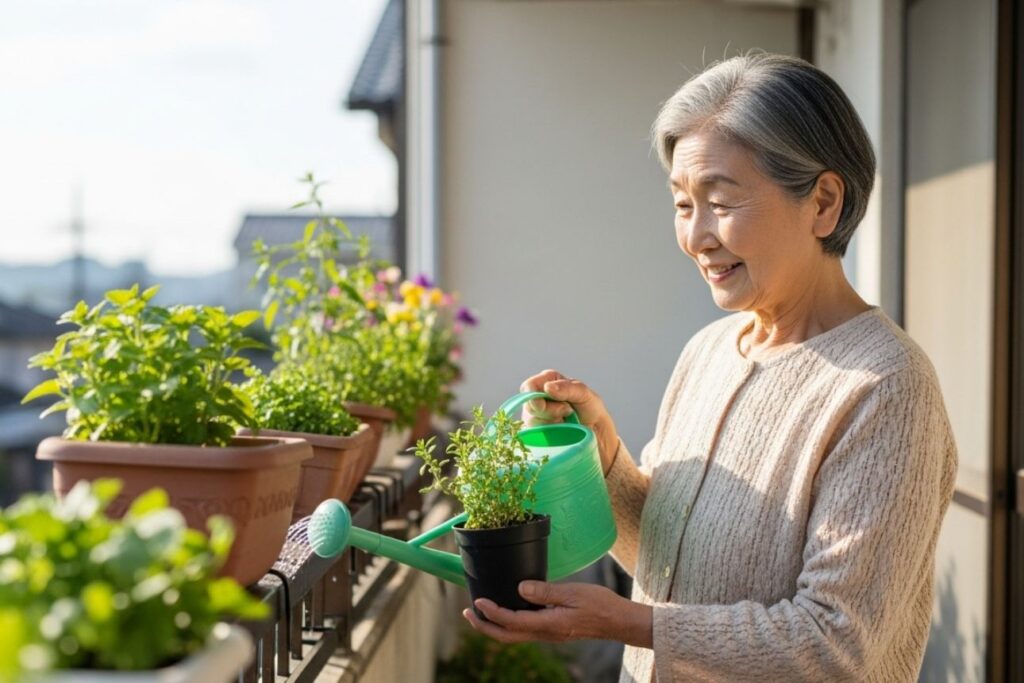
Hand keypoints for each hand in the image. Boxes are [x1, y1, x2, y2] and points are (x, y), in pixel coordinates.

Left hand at [462, 581, 651, 647]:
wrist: (618, 622)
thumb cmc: (600, 605)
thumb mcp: (573, 593)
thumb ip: (546, 592)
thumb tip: (520, 588)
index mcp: (548, 624)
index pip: (512, 621)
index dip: (492, 612)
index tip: (477, 601)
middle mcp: (545, 633)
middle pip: (507, 636)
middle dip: (485, 627)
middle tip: (468, 614)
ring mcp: (548, 634)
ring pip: (514, 635)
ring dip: (495, 626)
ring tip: (481, 612)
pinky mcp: (553, 630)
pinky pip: (524, 631)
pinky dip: (509, 623)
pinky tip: (509, 610)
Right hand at [520, 370, 619, 473]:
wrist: (598, 434)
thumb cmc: (591, 410)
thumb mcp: (584, 394)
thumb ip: (567, 388)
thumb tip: (548, 387)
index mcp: (548, 382)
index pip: (530, 386)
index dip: (532, 394)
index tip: (541, 405)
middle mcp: (539, 399)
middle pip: (529, 405)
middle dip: (547, 410)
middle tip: (567, 411)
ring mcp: (538, 417)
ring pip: (532, 421)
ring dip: (551, 422)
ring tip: (567, 420)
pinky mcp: (539, 434)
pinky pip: (536, 435)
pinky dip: (549, 433)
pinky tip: (561, 431)